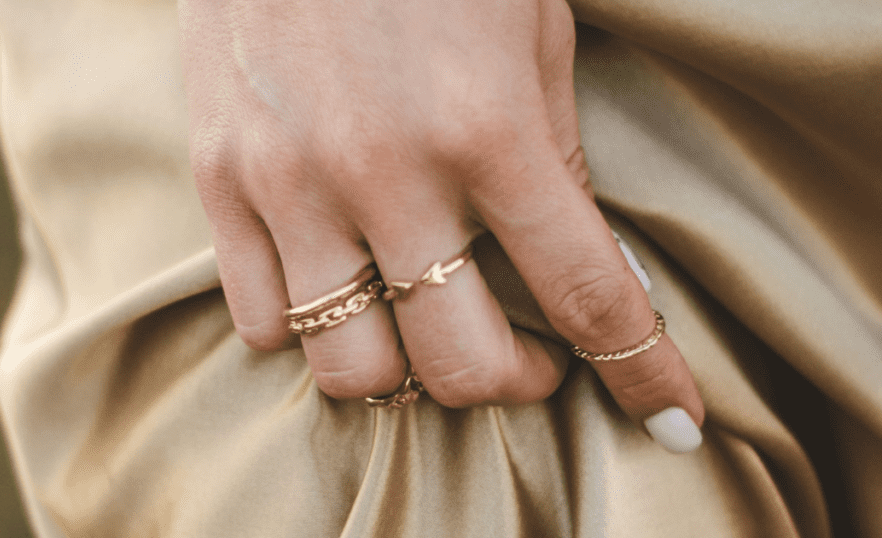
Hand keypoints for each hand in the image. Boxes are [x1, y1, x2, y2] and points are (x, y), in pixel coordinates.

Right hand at [178, 0, 704, 449]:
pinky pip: (261, 321)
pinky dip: (310, 328)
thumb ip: (555, 163)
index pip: (585, 294)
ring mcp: (290, 183)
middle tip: (525, 356)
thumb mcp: (528, 35)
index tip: (672, 417)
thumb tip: (585, 274)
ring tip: (420, 323)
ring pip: (350, 369)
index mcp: (487, 128)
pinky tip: (338, 281)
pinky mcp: (219, 180)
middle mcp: (385, 173)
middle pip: (459, 365)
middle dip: (512, 383)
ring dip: (405, 370)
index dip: (642, 372)